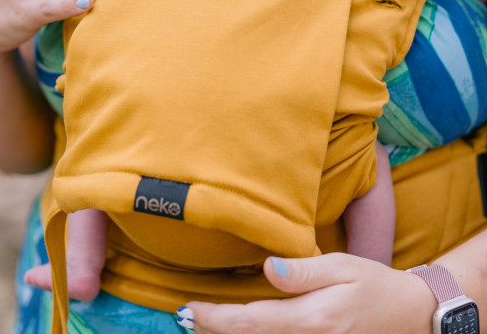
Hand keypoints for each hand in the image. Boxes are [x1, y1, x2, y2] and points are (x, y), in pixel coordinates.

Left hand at [178, 254, 436, 333]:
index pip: (249, 322)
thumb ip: (303, 271)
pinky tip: (238, 331)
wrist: (411, 317)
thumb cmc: (374, 285)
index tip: (187, 310)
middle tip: (184, 318)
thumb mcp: (342, 267)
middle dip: (212, 333)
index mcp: (311, 319)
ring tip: (200, 326)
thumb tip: (267, 269)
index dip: (214, 319)